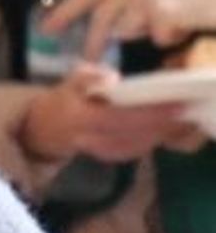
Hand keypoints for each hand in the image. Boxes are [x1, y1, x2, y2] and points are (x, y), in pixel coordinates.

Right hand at [14, 66, 205, 165]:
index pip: (119, 118)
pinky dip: (154, 141)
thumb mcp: (68, 80)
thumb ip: (87, 76)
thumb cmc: (62, 100)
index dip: (149, 114)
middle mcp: (90, 139)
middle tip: (187, 111)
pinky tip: (168, 130)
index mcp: (80, 118)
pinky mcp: (109, 156)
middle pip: (134, 135)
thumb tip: (113, 78)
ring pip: (138, 145)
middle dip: (164, 125)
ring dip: (163, 134)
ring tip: (183, 119)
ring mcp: (100, 151)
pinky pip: (135, 150)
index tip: (175, 105)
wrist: (44, 130)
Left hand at [42, 0, 215, 62]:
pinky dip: (173, 38)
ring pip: (130, 30)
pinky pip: (157, 38)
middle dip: (94, 42)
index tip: (47, 28)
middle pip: (102, 16)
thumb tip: (113, 28)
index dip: (65, 11)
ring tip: (176, 21)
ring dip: (150, 33)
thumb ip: (135, 0)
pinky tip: (190, 24)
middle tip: (88, 60)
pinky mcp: (164, 9)